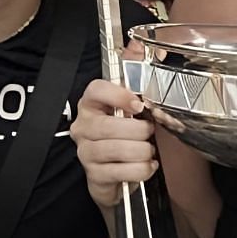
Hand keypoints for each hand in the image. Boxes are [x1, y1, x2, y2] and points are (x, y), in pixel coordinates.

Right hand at [71, 77, 156, 209]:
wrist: (115, 175)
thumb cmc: (123, 140)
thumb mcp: (128, 114)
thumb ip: (137, 95)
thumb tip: (153, 62)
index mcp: (91, 106)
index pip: (96, 91)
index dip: (119, 95)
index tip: (138, 105)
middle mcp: (83, 128)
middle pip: (109, 125)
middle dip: (139, 131)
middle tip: (148, 132)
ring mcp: (86, 152)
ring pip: (118, 149)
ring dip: (142, 151)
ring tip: (147, 151)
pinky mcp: (94, 174)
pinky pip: (122, 171)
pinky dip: (141, 169)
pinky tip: (146, 165)